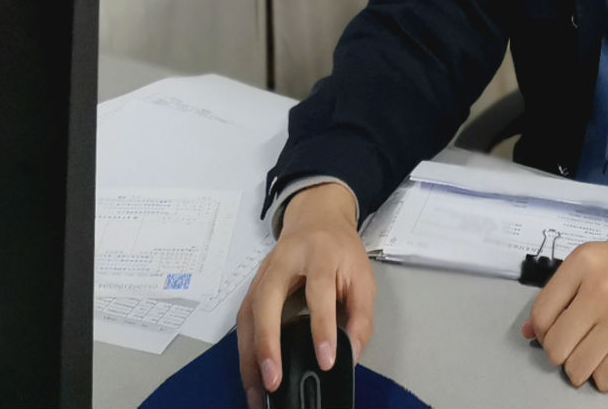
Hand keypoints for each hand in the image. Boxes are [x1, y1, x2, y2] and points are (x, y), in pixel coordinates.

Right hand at [238, 183, 375, 408]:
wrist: (316, 217)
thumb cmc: (341, 250)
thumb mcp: (362, 276)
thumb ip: (361, 316)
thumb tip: (352, 356)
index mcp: (320, 254)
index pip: (318, 291)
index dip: (322, 327)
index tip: (325, 361)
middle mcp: (284, 262)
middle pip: (267, 300)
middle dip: (268, 343)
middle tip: (273, 381)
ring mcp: (263, 273)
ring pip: (249, 314)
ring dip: (249, 355)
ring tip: (256, 392)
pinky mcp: (253, 286)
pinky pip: (245, 320)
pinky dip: (245, 350)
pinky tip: (251, 374)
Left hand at [522, 218, 607, 391]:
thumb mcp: (592, 262)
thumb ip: (559, 294)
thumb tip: (529, 333)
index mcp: (582, 264)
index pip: (541, 316)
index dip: (543, 332)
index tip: (555, 333)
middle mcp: (599, 290)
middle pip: (555, 348)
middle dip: (561, 354)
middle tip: (575, 346)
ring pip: (577, 369)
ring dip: (581, 369)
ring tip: (594, 354)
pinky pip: (606, 378)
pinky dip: (604, 377)